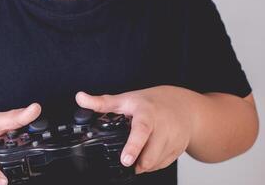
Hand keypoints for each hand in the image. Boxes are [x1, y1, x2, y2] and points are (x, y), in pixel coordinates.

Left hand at [76, 86, 198, 173]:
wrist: (184, 106)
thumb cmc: (152, 102)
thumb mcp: (126, 99)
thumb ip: (102, 102)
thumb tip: (80, 98)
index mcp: (147, 113)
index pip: (142, 130)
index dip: (133, 146)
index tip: (125, 160)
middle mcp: (163, 126)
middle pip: (150, 155)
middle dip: (137, 162)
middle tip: (126, 159)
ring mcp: (174, 138)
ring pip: (156, 163)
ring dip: (144, 164)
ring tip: (137, 155)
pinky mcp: (179, 149)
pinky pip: (163, 165)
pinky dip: (153, 164)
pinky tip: (149, 154)